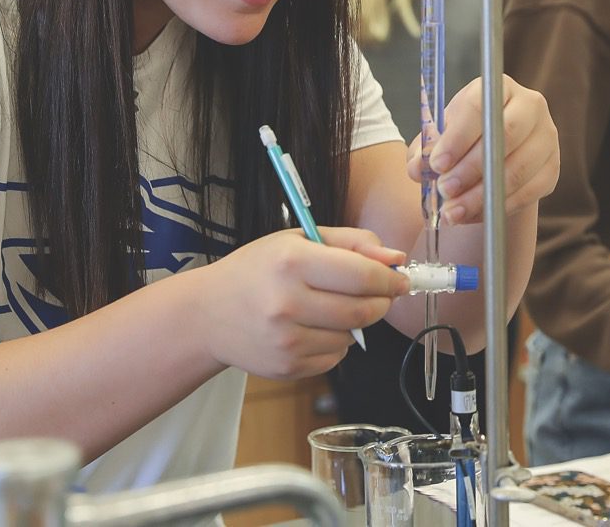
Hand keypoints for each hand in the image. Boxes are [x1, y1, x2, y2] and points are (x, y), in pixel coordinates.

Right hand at [200, 226, 407, 379]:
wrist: (209, 314)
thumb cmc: (259, 270)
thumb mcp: (300, 240)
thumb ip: (352, 243)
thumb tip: (396, 259)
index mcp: (292, 262)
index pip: (363, 275)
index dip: (390, 279)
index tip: (400, 279)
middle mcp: (288, 303)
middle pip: (363, 310)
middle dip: (380, 301)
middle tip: (378, 293)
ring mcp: (286, 340)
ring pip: (352, 336)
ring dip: (355, 322)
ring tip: (330, 307)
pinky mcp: (287, 367)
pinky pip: (335, 357)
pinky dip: (335, 343)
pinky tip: (312, 328)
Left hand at [404, 75, 558, 224]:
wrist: (497, 151)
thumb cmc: (464, 137)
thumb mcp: (441, 136)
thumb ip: (425, 150)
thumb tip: (417, 169)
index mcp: (498, 88)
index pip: (481, 107)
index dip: (458, 138)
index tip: (438, 164)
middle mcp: (530, 106)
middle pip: (506, 135)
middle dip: (472, 168)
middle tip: (445, 190)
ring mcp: (546, 136)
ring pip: (519, 168)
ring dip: (483, 195)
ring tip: (454, 212)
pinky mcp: (552, 167)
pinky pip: (529, 192)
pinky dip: (499, 207)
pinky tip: (473, 215)